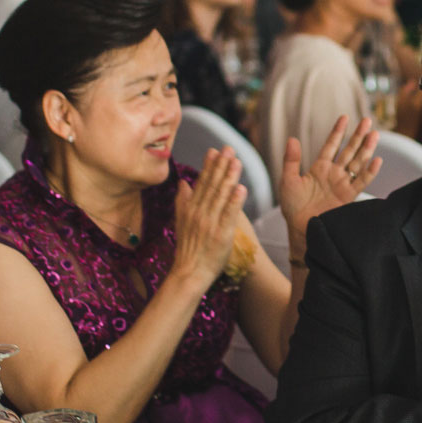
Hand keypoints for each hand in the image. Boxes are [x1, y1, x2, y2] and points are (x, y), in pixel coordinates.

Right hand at [171, 147, 248, 288]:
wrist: (188, 273)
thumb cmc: (188, 249)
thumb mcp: (181, 222)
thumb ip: (183, 201)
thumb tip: (183, 182)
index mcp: (191, 209)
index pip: (202, 183)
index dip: (209, 166)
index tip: (215, 150)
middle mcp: (199, 213)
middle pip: (212, 186)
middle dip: (221, 166)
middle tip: (229, 149)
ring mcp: (210, 223)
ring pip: (221, 196)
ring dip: (229, 178)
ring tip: (236, 162)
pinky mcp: (221, 234)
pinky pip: (229, 215)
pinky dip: (234, 202)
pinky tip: (241, 189)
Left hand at [278, 115, 379, 251]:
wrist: (300, 229)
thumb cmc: (292, 207)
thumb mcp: (288, 180)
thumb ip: (291, 160)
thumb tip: (292, 139)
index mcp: (319, 168)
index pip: (331, 145)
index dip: (338, 132)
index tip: (345, 117)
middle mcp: (334, 174)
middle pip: (349, 151)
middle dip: (358, 136)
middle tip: (367, 121)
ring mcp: (342, 184)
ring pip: (357, 163)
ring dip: (366, 149)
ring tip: (374, 135)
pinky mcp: (348, 197)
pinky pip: (361, 182)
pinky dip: (370, 172)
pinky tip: (377, 160)